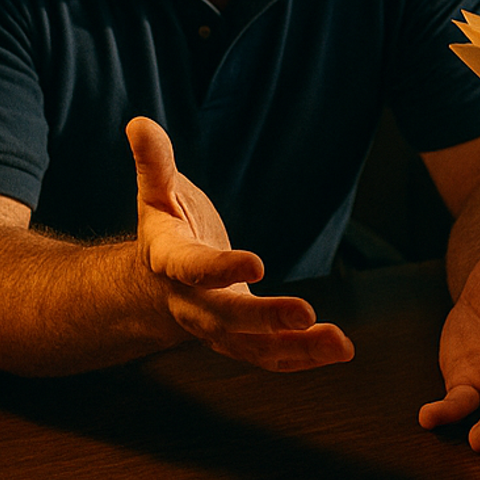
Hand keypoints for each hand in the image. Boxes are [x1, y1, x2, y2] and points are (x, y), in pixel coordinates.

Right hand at [128, 117, 353, 371]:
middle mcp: (192, 303)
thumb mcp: (157, 194)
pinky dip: (302, 356)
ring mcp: (217, 327)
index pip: (195, 269)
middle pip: (227, 317)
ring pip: (254, 347)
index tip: (257, 264)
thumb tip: (139, 123)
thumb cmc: (166, 228)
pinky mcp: (241, 337)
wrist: (152, 285)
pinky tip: (339, 350)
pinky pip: (269, 355)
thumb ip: (154, 164)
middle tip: (306, 313)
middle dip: (266, 318)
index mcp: (170, 263)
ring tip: (340, 344)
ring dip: (297, 348)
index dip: (221, 269)